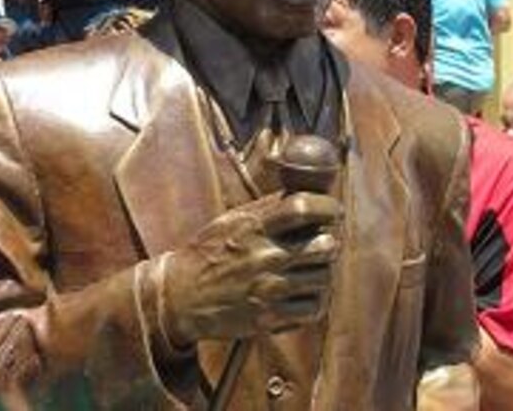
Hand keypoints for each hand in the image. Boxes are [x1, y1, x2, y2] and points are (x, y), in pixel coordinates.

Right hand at [161, 192, 341, 346]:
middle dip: (329, 242)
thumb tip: (305, 195)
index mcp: (254, 226)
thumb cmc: (207, 253)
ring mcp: (269, 288)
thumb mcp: (231, 220)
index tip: (333, 211)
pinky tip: (303, 293)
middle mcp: (266, 255)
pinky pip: (314, 308)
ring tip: (310, 270)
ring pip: (324, 277)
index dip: (327, 206)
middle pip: (326, 245)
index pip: (304, 207)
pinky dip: (315, 301)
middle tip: (322, 243)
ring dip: (322, 272)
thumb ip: (267, 209)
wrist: (179, 297)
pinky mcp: (270, 317)